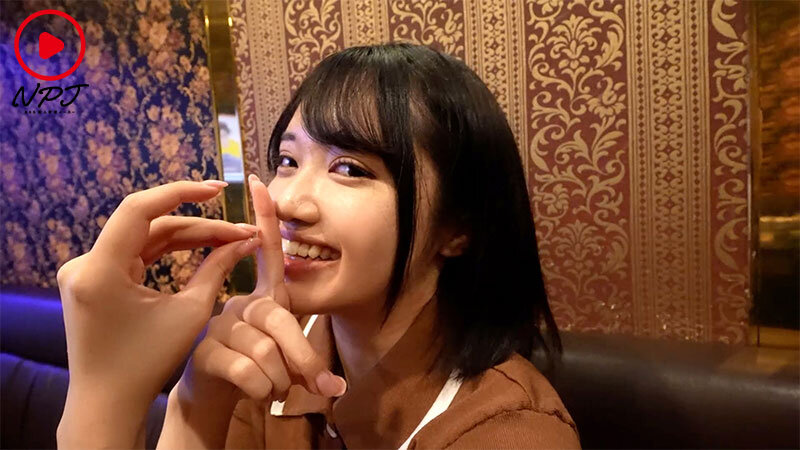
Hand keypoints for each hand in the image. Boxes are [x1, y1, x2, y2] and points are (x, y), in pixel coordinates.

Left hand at [57, 180, 262, 406]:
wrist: (108, 402)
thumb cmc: (148, 363)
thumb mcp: (190, 313)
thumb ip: (216, 269)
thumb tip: (245, 240)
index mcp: (100, 270)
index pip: (139, 209)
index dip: (181, 192)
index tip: (219, 190)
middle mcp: (84, 264)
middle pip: (149, 224)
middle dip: (198, 225)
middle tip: (239, 229)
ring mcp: (86, 271)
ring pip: (144, 237)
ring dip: (186, 236)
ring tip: (229, 238)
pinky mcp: (93, 280)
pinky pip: (135, 253)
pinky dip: (167, 250)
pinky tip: (200, 246)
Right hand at [178, 174, 345, 406]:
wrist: (215, 396)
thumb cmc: (256, 370)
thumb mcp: (286, 358)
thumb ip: (308, 362)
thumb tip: (337, 389)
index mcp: (262, 298)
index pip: (267, 254)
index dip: (264, 219)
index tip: (261, 182)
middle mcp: (239, 304)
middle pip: (279, 319)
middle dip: (305, 360)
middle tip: (320, 388)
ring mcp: (218, 326)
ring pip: (266, 352)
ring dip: (281, 381)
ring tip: (276, 391)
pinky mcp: (204, 352)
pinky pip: (247, 372)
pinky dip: (262, 391)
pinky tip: (257, 394)